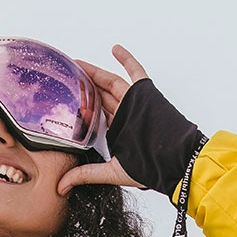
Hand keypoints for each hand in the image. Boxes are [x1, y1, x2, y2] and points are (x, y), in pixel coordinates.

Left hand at [57, 45, 148, 194]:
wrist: (176, 161)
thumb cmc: (149, 168)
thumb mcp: (111, 172)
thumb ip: (85, 175)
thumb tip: (60, 189)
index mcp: (116, 131)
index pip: (93, 115)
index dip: (78, 107)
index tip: (62, 100)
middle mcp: (123, 115)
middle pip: (98, 96)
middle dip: (82, 86)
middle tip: (65, 76)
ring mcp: (133, 102)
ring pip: (110, 83)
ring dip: (94, 73)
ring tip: (76, 64)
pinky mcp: (144, 93)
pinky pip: (135, 72)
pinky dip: (127, 60)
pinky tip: (115, 48)